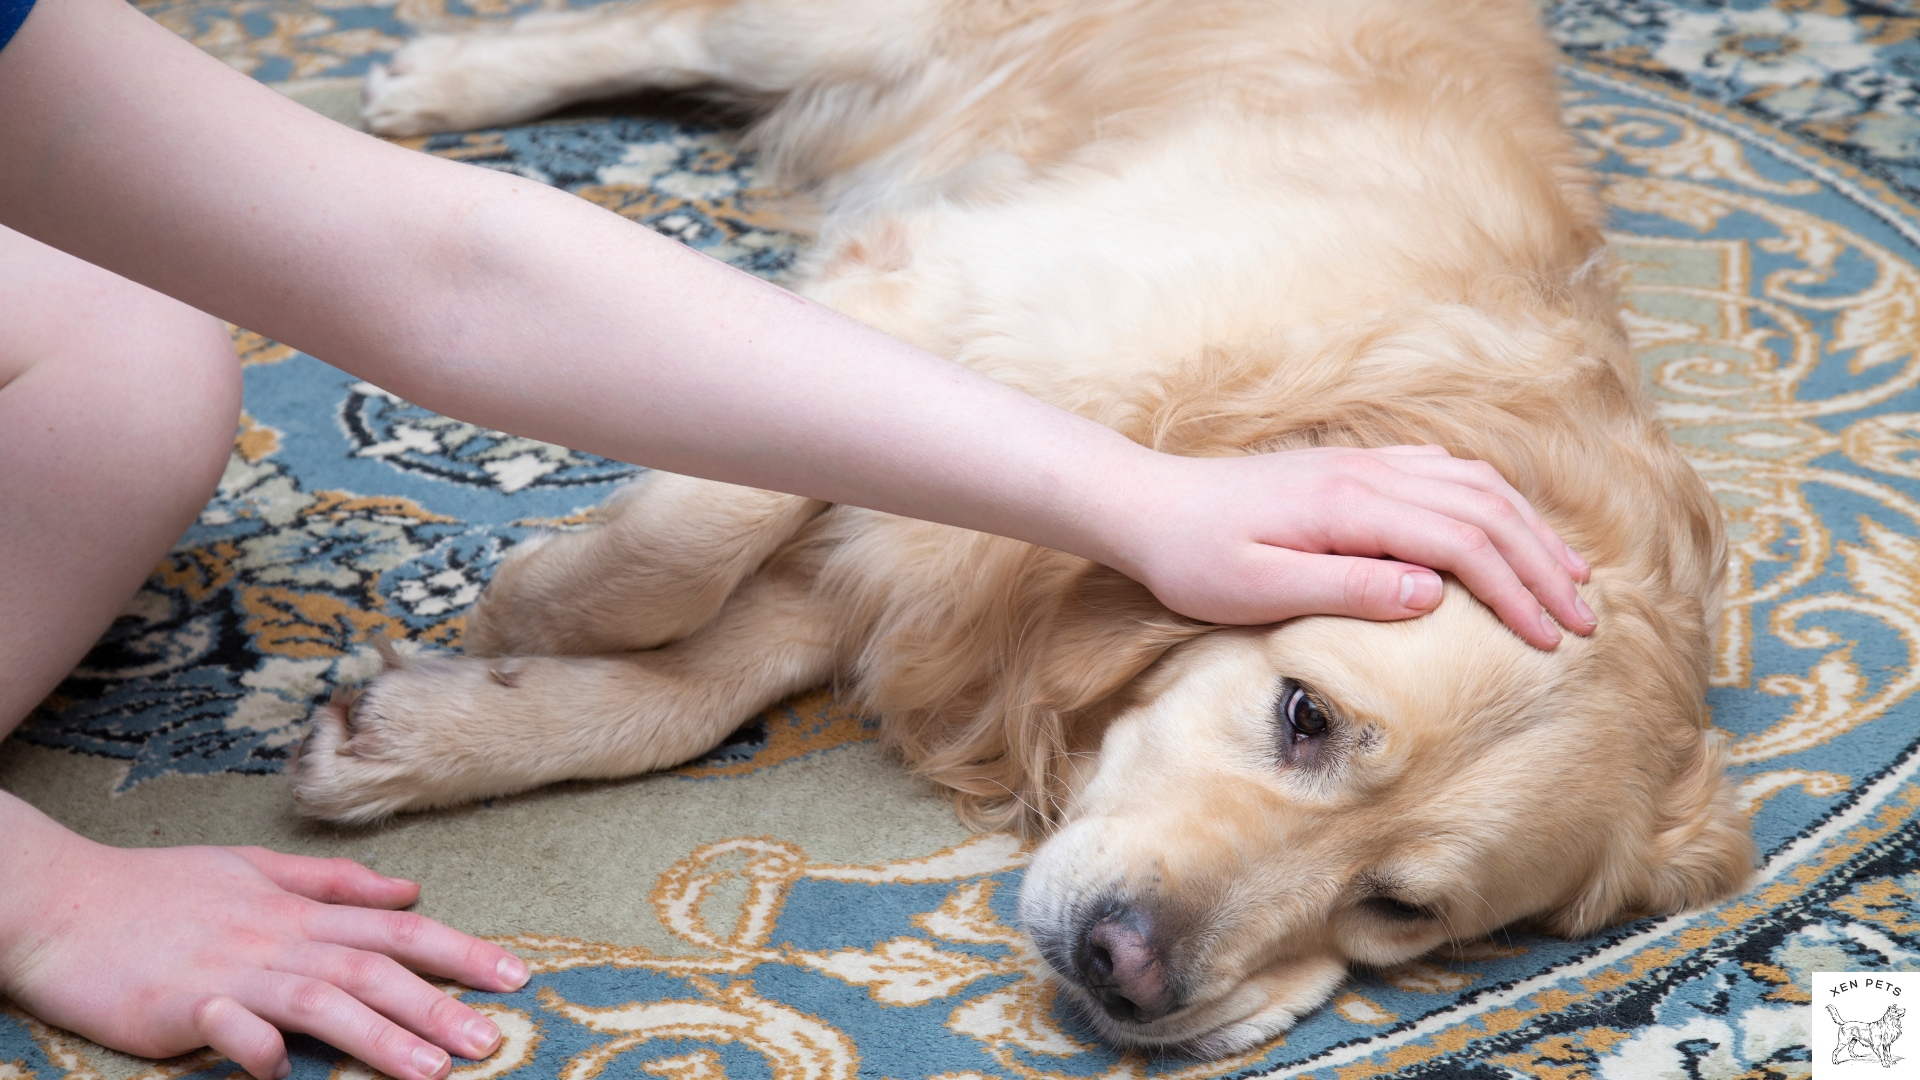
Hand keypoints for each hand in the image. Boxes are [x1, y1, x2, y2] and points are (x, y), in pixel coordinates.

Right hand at [0, 793, 526, 1079]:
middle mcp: (276, 938)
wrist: (62, 900)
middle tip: (494, 1040)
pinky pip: (226, 1029)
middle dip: (440, 1005)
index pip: (397, 931)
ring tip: (434, 1069)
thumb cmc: (158, 889)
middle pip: (374, 970)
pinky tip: (285, 1071)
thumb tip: (410, 888)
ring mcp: (230, 972)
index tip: (515, 975)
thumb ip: (334, 884)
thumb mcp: (253, 868)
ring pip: (321, 1000)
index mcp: (298, 911)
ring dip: (380, 1035)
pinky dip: (257, 1047)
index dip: (460, 951)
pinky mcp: (178, 1006)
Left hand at [1110, 445, 1593, 648]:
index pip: (1463, 542)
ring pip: (1473, 484)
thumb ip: (1347, 588)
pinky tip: (1507, 527)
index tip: (1553, 639)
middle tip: (1587, 618)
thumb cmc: (1193, 558)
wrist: (1145, 505)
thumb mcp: (1259, 590)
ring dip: (1528, 528)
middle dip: (1543, 563)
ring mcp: (1363, 464)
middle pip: (1485, 508)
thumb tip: (1433, 594)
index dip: (1516, 591)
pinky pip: (1443, 473)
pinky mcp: (1352, 469)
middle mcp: (1368, 473)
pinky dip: (1491, 501)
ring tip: (1570, 575)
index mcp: (1351, 506)